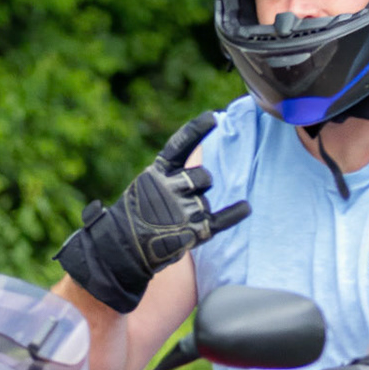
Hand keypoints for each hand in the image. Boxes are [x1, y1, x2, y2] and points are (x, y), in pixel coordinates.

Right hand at [54, 113, 250, 313]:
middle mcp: (173, 187)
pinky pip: (221, 219)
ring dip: (199, 206)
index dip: (197, 129)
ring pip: (206, 198)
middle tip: (184, 198)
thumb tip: (197, 158)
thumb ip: (166, 175)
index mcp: (157, 173)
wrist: (121, 252)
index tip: (213, 117)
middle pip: (203, 176)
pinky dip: (236, 213)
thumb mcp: (142, 188)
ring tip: (179, 220)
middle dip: (200, 183)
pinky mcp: (195, 231)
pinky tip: (246, 207)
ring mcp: (185, 209)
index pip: (181, 145)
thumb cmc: (129, 220)